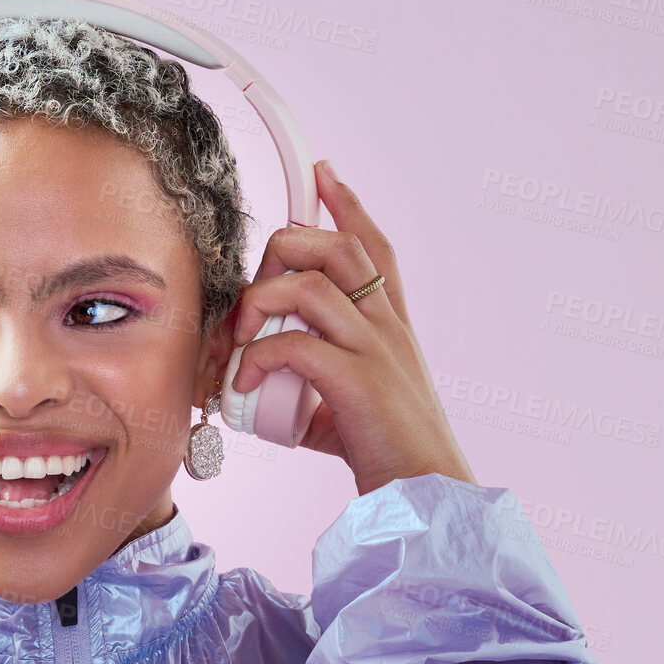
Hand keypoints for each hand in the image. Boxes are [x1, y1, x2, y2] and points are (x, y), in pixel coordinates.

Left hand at [227, 160, 476, 497]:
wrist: (425, 491)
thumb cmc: (387, 453)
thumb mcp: (348, 405)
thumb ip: (313, 385)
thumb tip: (262, 388)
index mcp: (391, 326)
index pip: (374, 246)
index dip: (348, 205)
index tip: (324, 172)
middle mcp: (388, 327)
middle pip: (335, 249)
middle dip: (280, 254)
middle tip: (250, 295)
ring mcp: (376, 350)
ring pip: (310, 286)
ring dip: (259, 305)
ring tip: (238, 342)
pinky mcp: (358, 382)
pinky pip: (294, 345)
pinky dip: (256, 359)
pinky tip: (244, 384)